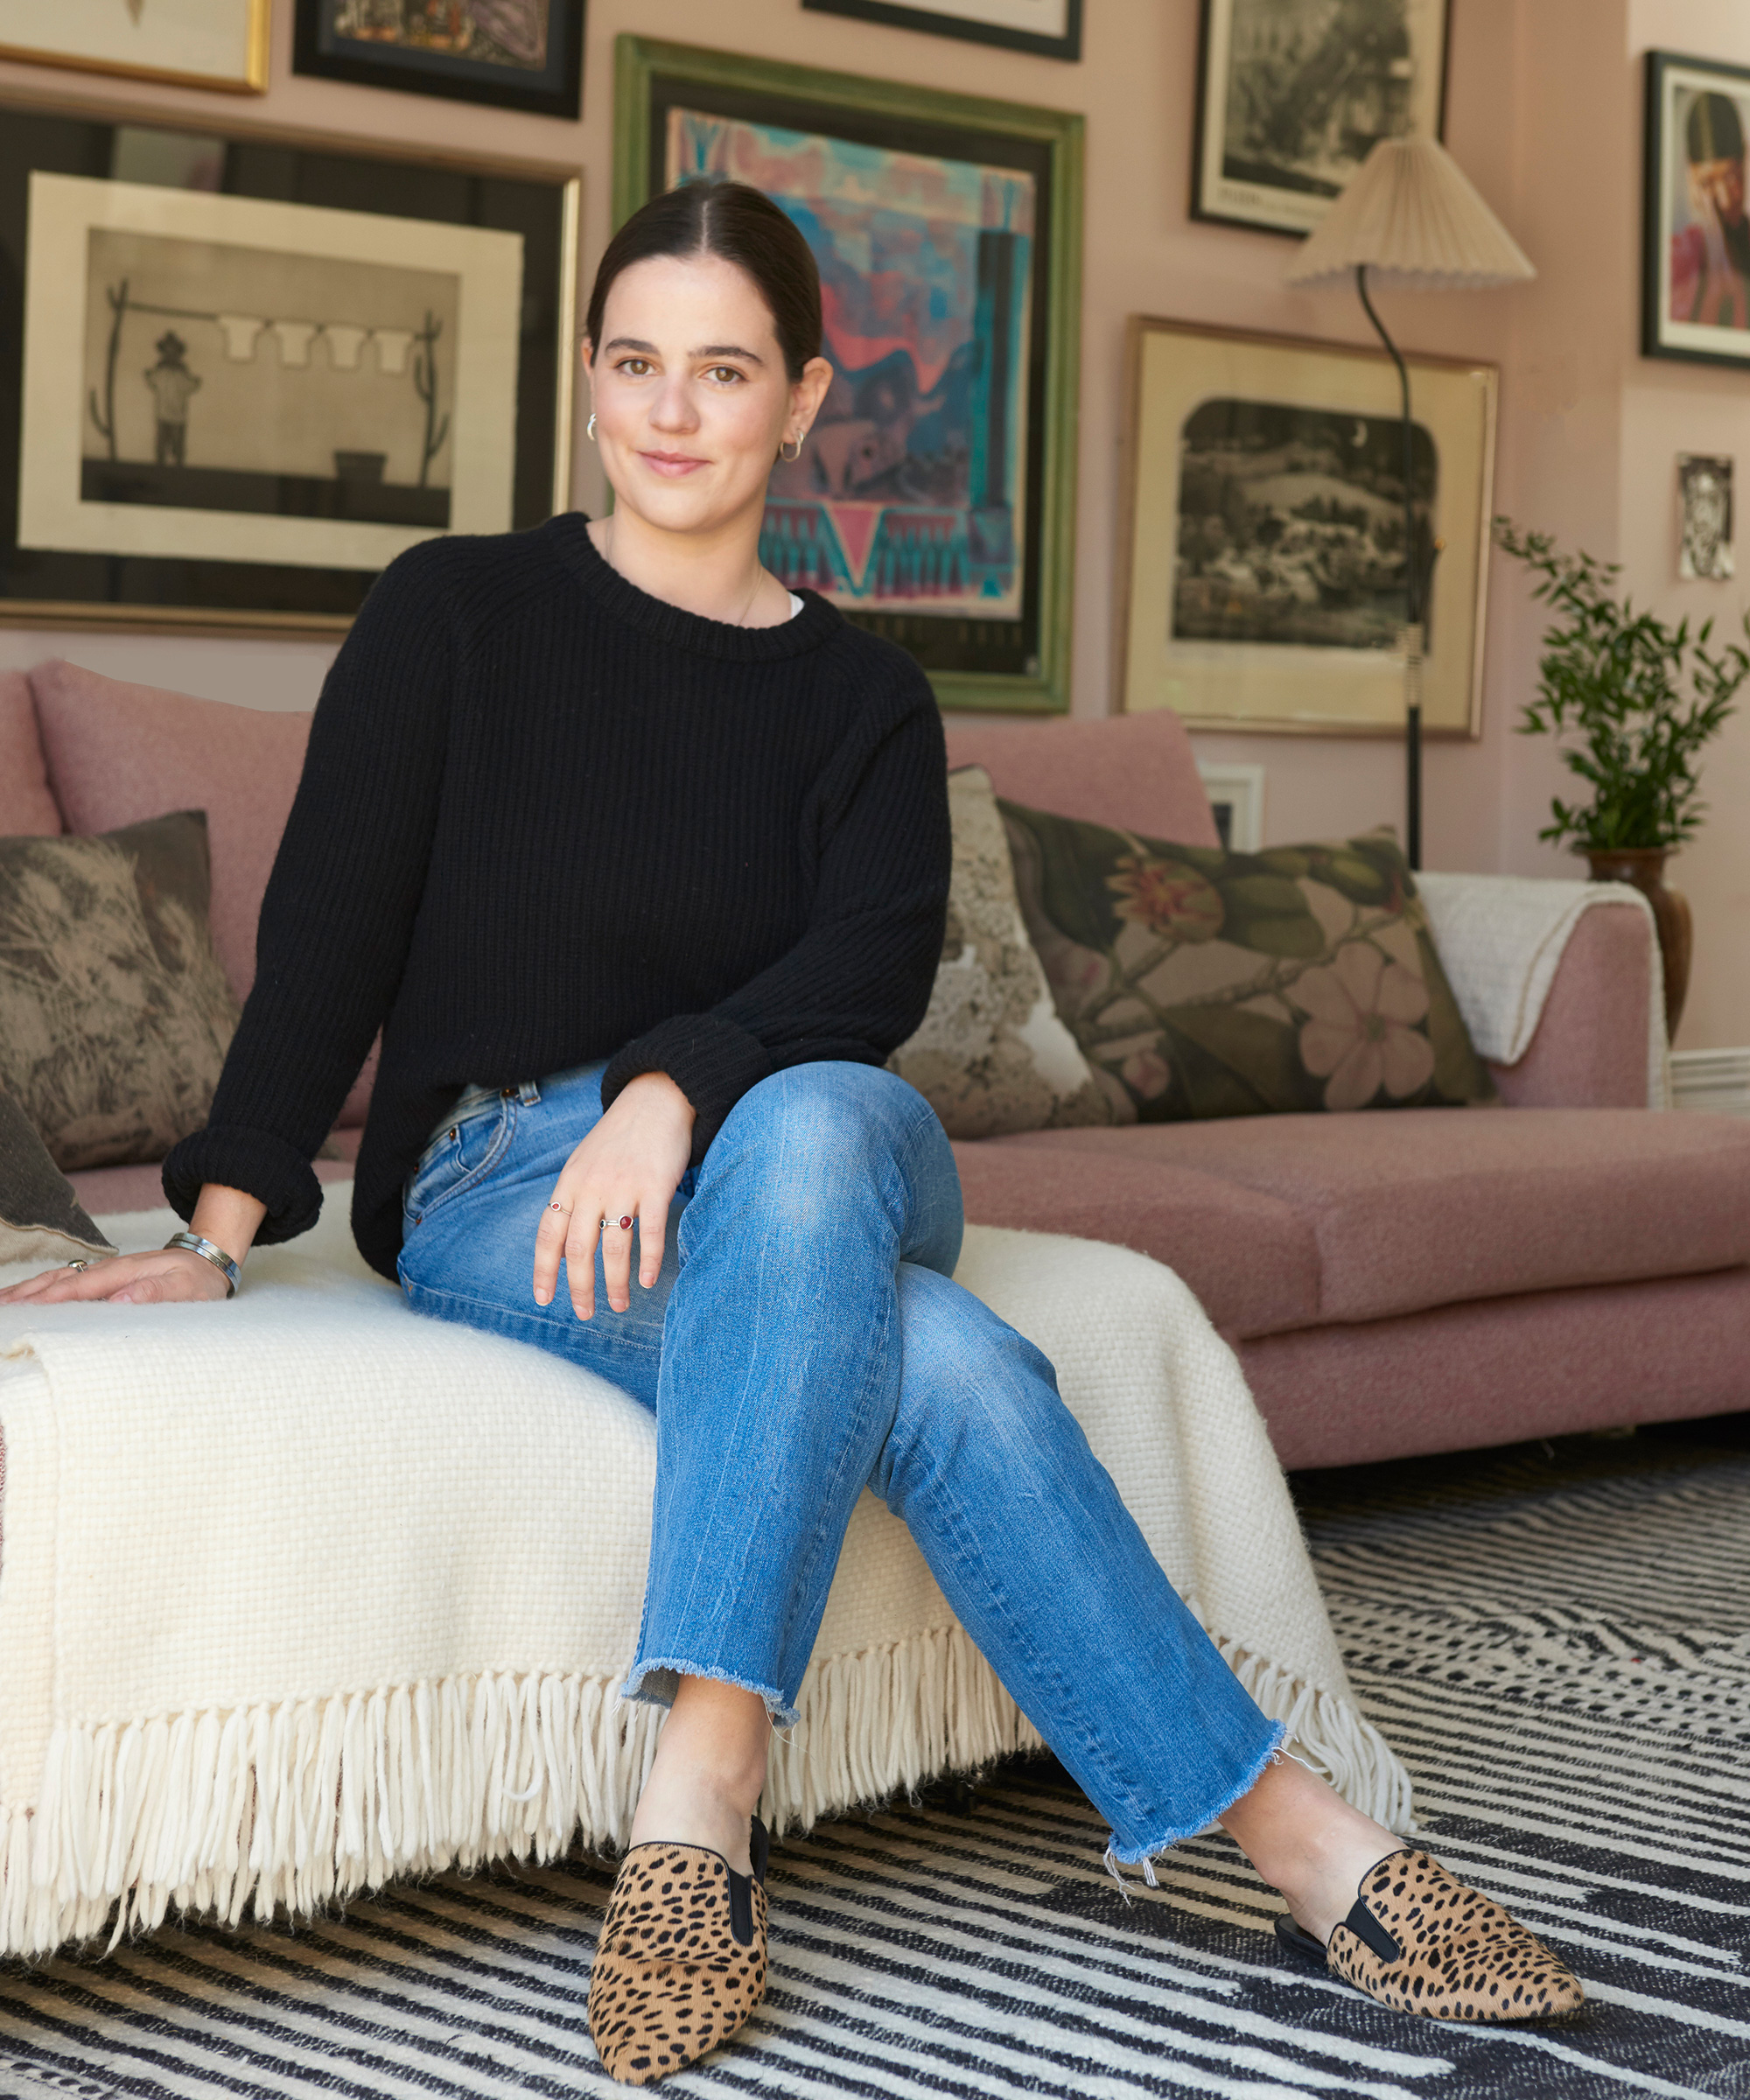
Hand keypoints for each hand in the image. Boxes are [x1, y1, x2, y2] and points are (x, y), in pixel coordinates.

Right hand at [0, 1247, 230, 1306]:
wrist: (208, 1260)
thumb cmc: (198, 1280)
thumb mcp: (187, 1289)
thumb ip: (156, 1293)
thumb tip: (121, 1299)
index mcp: (125, 1272)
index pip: (82, 1287)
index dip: (52, 1300)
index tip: (25, 1311)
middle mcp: (108, 1269)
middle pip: (59, 1281)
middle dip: (27, 1295)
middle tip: (0, 1309)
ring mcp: (103, 1272)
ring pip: (57, 1280)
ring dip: (27, 1291)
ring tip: (1, 1303)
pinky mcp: (103, 1278)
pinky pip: (65, 1283)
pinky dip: (40, 1289)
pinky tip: (25, 1297)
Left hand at [534, 1072, 694, 1318]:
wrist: (656, 1098)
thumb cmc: (620, 1137)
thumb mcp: (584, 1162)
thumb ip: (574, 1197)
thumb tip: (565, 1244)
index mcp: (569, 1183)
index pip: (548, 1234)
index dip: (544, 1270)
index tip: (544, 1299)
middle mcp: (591, 1187)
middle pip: (577, 1248)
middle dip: (579, 1287)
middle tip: (586, 1313)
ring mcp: (623, 1186)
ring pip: (613, 1247)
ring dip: (615, 1283)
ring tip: (620, 1305)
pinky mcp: (655, 1185)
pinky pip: (649, 1232)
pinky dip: (649, 1260)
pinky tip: (650, 1281)